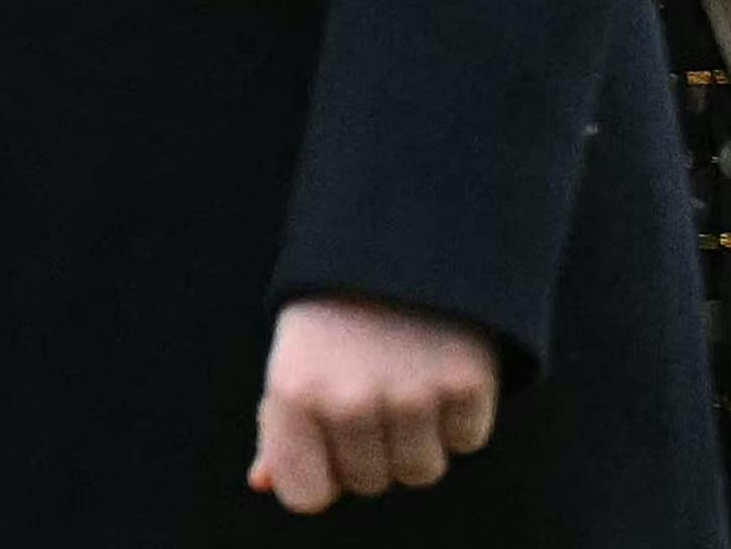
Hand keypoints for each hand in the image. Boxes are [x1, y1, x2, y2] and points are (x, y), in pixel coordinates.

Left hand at [250, 298, 497, 509]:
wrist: (404, 234)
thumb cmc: (334, 308)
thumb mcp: (293, 354)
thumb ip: (278, 426)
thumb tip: (265, 484)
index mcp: (294, 391)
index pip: (304, 495)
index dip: (320, 474)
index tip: (326, 443)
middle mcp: (349, 400)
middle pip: (369, 483)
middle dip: (369, 448)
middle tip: (369, 385)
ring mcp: (410, 395)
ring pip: (419, 471)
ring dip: (417, 437)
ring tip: (404, 376)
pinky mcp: (465, 386)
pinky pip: (465, 441)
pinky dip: (458, 414)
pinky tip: (439, 365)